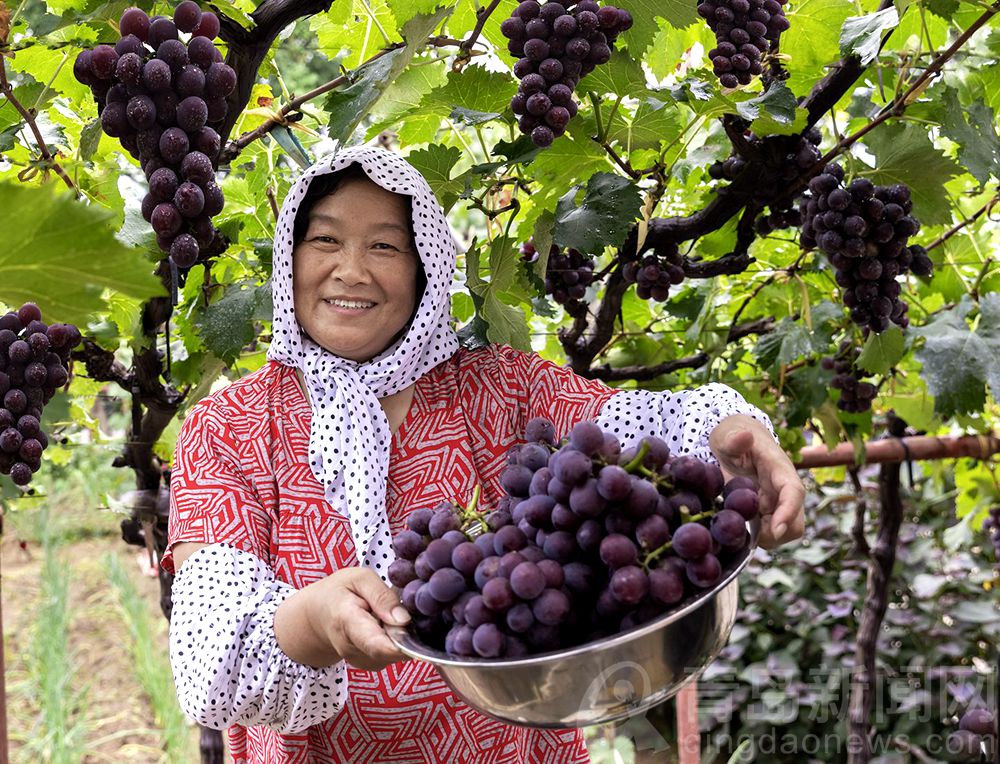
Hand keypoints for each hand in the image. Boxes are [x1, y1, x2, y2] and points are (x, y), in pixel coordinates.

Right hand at [306, 567, 410, 670]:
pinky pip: (394, 655)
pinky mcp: (371, 664)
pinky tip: (385, 626)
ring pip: (395, 654)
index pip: (373, 643)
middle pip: (390, 651)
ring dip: (400, 636)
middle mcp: (352, 648)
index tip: (414, 642)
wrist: (317, 616)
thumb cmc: (338, 593)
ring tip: (385, 616)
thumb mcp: (358, 579)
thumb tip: (403, 619)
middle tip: (398, 610)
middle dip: (405, 633)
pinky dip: (396, 641)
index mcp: (347, 622)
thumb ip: (382, 595)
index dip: (397, 646)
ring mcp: (361, 660)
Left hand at [709, 414, 804, 548]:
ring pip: (785, 532)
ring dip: (765, 537)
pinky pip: (770, 533)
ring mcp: (778, 503)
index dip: (788, 513)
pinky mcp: (769, 512)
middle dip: (774, 533)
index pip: (794, 492)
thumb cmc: (732, 437)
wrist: (733, 441)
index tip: (774, 531)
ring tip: (739, 524)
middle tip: (746, 531)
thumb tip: (744, 436)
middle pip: (795, 522)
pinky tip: (738, 525)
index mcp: (780, 469)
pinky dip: (756, 537)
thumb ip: (734, 439)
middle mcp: (785, 490)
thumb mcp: (727, 436)